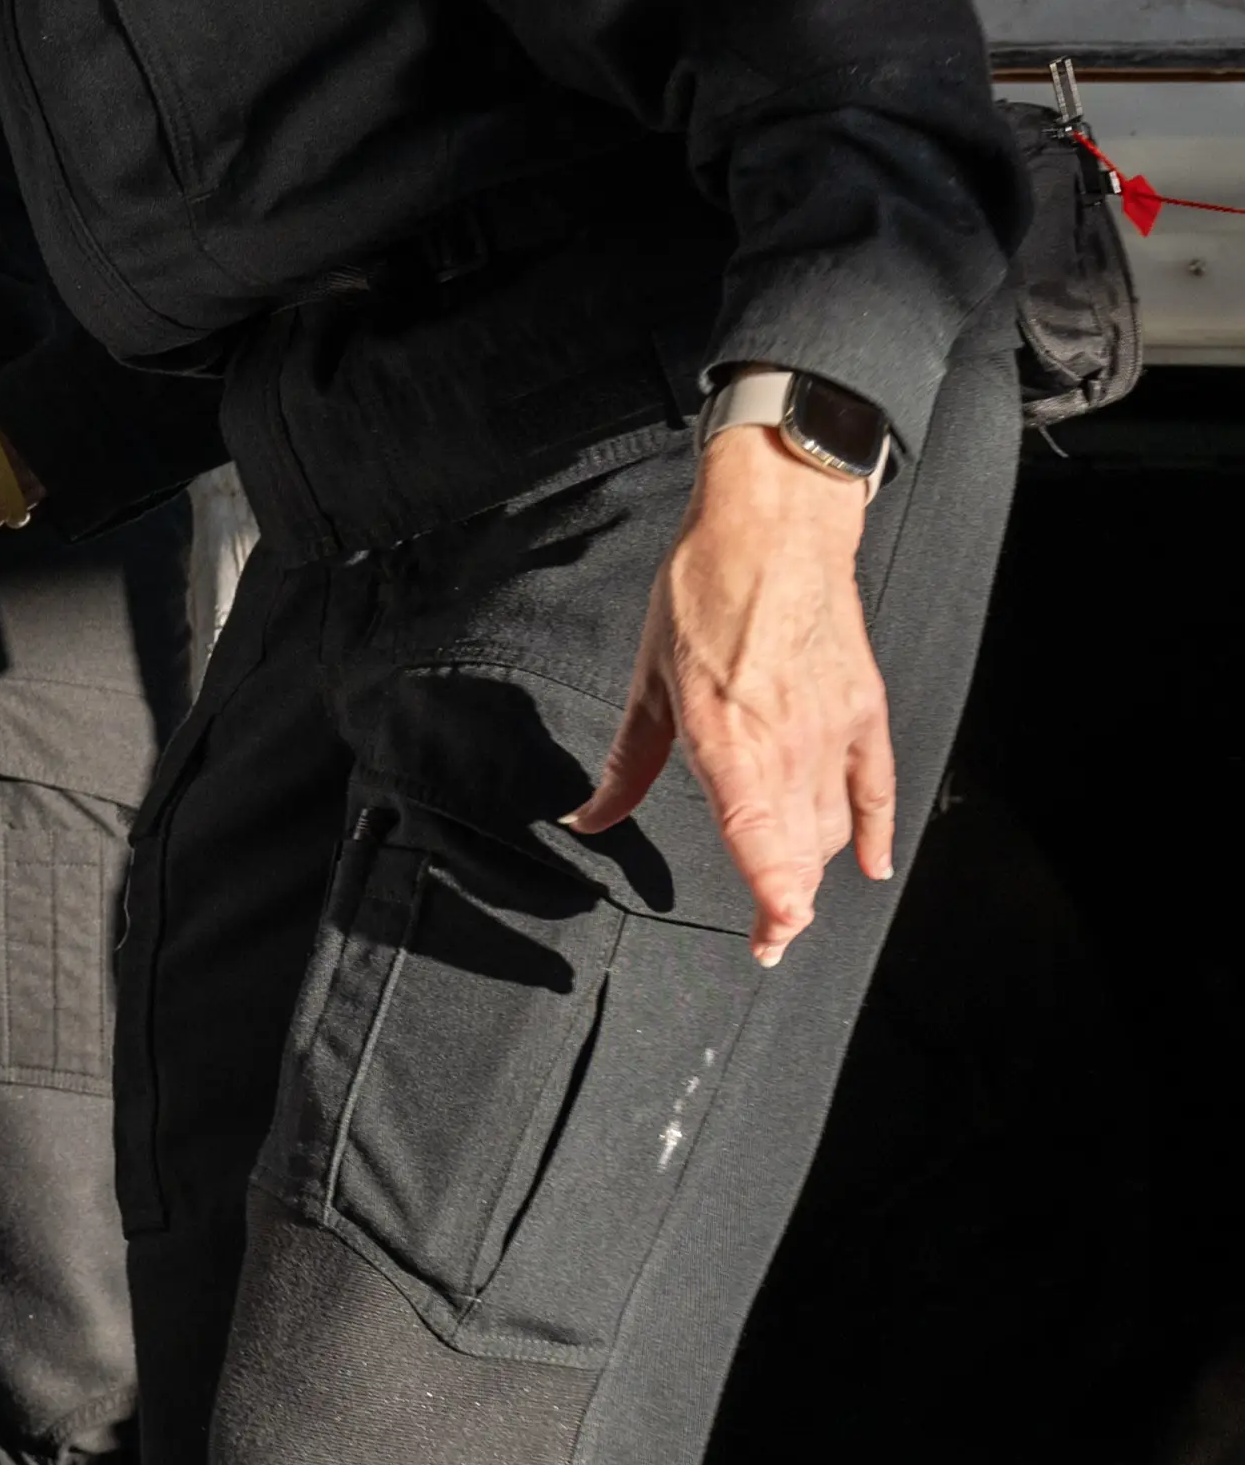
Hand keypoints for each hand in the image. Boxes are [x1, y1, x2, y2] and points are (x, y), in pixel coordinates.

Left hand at [566, 427, 888, 965]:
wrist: (776, 527)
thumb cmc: (705, 590)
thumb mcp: (648, 680)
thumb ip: (626, 766)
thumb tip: (588, 819)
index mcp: (724, 733)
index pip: (757, 837)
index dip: (770, 897)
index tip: (771, 936)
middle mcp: (785, 740)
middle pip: (797, 847)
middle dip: (785, 902)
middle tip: (768, 937)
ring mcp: (831, 727)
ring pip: (830, 825)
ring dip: (810, 868)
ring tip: (787, 896)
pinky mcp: (863, 710)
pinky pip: (876, 788)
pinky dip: (874, 830)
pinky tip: (868, 865)